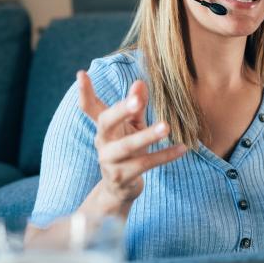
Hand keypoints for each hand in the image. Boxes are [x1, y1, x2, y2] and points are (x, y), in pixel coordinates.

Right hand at [76, 71, 186, 206]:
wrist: (120, 188)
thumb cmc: (128, 148)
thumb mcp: (133, 125)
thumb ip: (136, 105)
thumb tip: (140, 82)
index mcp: (103, 126)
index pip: (89, 107)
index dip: (84, 91)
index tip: (81, 73)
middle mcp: (102, 142)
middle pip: (107, 123)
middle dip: (121, 111)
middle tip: (137, 101)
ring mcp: (110, 161)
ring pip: (128, 147)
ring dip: (147, 136)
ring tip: (166, 127)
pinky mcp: (122, 177)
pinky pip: (145, 164)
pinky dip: (165, 155)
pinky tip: (182, 148)